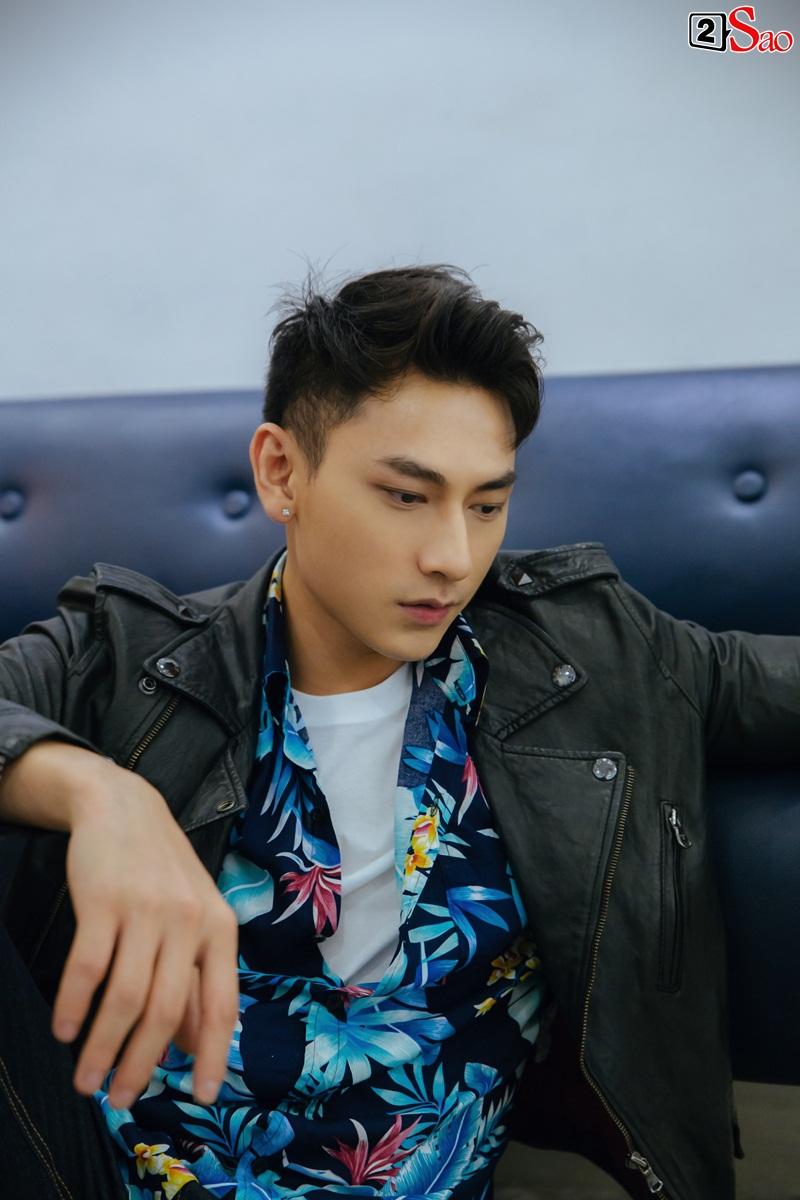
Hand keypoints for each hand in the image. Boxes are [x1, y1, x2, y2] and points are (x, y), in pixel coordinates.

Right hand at [50, 758, 238, 1110]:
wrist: (123, 806)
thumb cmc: (161, 873)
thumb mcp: (194, 919)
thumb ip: (196, 978)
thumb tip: (194, 1046)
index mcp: (219, 929)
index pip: (221, 1005)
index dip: (215, 1055)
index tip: (204, 1098)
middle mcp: (189, 922)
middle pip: (167, 1011)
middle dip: (142, 1064)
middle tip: (121, 1100)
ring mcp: (147, 910)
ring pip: (126, 997)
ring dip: (103, 1047)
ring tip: (86, 1081)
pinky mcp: (105, 900)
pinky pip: (87, 967)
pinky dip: (74, 1005)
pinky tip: (63, 1030)